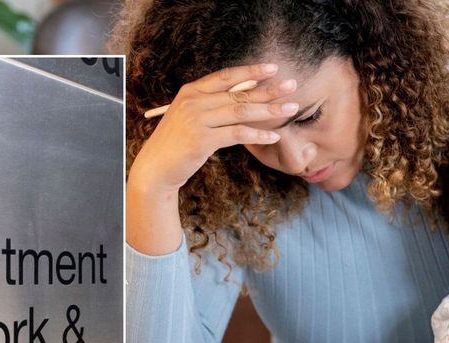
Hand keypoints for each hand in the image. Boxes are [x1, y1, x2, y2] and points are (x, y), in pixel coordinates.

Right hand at [130, 62, 298, 191]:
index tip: (273, 68)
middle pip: (238, 93)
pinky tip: (274, 135)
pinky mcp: (202, 140)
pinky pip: (237, 134)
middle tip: (292, 86)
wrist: (156, 168)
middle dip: (268, 89)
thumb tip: (244, 97)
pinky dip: (258, 134)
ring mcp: (197, 119)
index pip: (226, 76)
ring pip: (241, 111)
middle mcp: (193, 101)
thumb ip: (211, 105)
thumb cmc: (177, 143)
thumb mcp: (190, 117)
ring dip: (269, 110)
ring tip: (290, 108)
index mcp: (191, 91)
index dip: (251, 71)